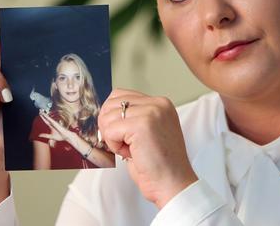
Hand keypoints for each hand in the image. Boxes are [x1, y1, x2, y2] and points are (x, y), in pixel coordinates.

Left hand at [38, 112, 74, 146]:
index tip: (40, 115)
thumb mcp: (51, 137)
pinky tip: (45, 115)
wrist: (66, 136)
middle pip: (47, 119)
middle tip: (40, 112)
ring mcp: (54, 123)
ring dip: (44, 115)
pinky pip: (50, 120)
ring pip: (48, 118)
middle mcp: (52, 124)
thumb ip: (45, 135)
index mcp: (51, 127)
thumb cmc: (60, 137)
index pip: (46, 122)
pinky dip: (47, 117)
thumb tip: (39, 135)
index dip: (43, 118)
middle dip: (43, 116)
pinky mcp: (55, 123)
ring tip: (41, 112)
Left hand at [97, 89, 197, 208]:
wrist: (173, 184)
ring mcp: (152, 112)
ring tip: (132, 149)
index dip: (112, 117)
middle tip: (125, 144)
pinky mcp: (142, 125)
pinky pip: (110, 131)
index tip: (121, 135)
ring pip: (108, 117)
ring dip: (113, 138)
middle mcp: (158, 104)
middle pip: (111, 103)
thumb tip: (105, 113)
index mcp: (161, 104)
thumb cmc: (159, 165)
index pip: (120, 95)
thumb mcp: (147, 133)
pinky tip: (131, 154)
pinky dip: (114, 146)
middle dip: (109, 126)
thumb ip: (133, 117)